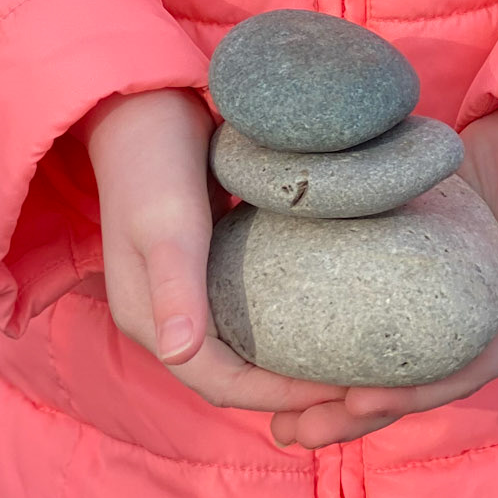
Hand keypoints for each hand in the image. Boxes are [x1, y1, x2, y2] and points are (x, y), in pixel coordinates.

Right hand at [85, 88, 347, 415]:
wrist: (141, 100)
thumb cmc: (151, 161)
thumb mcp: (167, 223)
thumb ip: (176, 287)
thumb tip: (180, 354)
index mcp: (150, 320)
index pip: (219, 384)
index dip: (278, 397)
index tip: (338, 393)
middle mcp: (167, 314)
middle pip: (233, 374)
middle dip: (290, 388)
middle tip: (356, 383)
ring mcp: (186, 287)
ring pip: (243, 343)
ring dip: (289, 357)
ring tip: (346, 354)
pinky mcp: (207, 257)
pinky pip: (249, 304)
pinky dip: (284, 317)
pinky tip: (325, 306)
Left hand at [269, 105, 497, 448]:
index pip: (452, 373)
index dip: (407, 393)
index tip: (354, 401)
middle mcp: (462, 332)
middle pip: (402, 385)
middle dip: (346, 414)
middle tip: (289, 428)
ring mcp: (429, 311)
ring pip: (375, 363)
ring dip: (325, 392)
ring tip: (272, 415)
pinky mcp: (401, 279)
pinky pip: (360, 317)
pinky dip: (323, 336)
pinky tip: (273, 344)